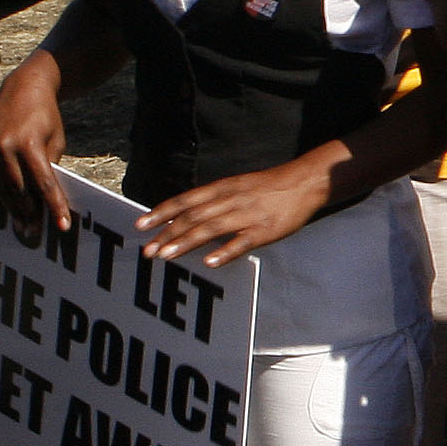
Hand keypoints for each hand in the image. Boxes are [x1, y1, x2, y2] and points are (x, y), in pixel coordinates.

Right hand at [0, 58, 73, 231]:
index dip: (53, 206)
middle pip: (17, 189)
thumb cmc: (46, 117)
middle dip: (27, 214)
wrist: (23, 87)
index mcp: (28, 143)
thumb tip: (45, 198)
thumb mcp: (56, 141)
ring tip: (21, 225)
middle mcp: (3, 145)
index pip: (43, 183)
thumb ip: (50, 167)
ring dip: (10, 208)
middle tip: (34, 234)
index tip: (62, 225)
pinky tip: (6, 206)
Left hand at [136, 157, 333, 267]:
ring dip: (186, 242)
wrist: (305, 182)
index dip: (161, 212)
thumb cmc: (269, 187)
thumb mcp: (238, 185)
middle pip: (192, 217)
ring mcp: (247, 215)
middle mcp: (230, 200)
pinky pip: (242, 242)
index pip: (185, 200)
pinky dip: (224, 252)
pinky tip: (210, 262)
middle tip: (148, 250)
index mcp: (222, 188)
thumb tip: (186, 215)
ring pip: (211, 229)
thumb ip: (214, 199)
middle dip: (167, 233)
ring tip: (166, 255)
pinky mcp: (265, 230)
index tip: (141, 225)